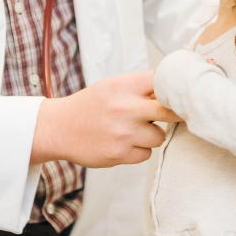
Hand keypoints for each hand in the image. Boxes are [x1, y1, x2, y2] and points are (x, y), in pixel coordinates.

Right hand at [31, 71, 180, 166]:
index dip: (171, 88)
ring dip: (152, 135)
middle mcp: (125, 107)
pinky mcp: (120, 154)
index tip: (174, 94)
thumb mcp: (111, 86)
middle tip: (176, 115)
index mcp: (122, 86)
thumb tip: (173, 91)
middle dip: (175, 114)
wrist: (59, 128)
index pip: (161, 82)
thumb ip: (138, 88)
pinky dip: (139, 150)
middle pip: (169, 111)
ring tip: (134, 130)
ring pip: (159, 136)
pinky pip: (146, 154)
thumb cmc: (89, 106)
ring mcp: (123, 132)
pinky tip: (124, 143)